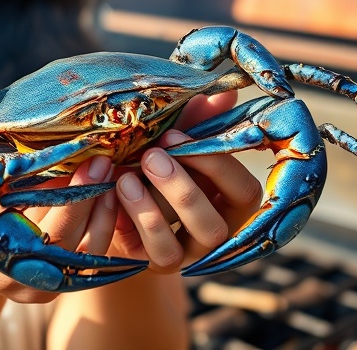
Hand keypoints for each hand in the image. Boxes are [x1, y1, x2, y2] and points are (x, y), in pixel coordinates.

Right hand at [0, 154, 117, 302]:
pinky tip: (109, 200)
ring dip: (106, 215)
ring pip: (90, 256)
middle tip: (108, 164)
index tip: (93, 161)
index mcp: (1, 253)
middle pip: (76, 243)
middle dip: (96, 199)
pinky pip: (89, 261)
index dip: (77, 193)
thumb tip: (67, 150)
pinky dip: (102, 229)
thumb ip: (22, 174)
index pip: (51, 227)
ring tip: (113, 179)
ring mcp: (44, 290)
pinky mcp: (58, 289)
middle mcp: (24, 279)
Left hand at [112, 92, 263, 272]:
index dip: (216, 165)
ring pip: (177, 247)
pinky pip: (145, 254)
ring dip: (150, 210)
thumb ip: (198, 120)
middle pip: (214, 227)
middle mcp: (213, 234)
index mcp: (230, 201)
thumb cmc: (154, 157)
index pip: (244, 191)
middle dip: (182, 190)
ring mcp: (183, 255)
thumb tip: (227, 92)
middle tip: (151, 157)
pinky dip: (129, 223)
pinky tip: (112, 195)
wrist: (116, 190)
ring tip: (126, 176)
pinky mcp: (150, 265)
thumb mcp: (172, 139)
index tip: (176, 135)